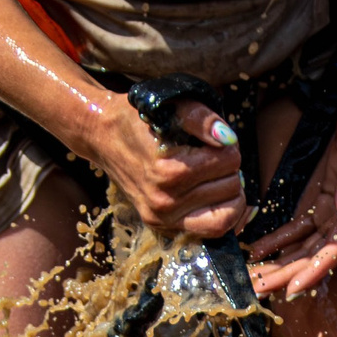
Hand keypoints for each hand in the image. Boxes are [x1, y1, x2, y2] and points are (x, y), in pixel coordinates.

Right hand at [85, 95, 246, 238]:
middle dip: (227, 167)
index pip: (230, 160)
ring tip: (211, 175)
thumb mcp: (171, 105)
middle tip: (209, 157)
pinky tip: (215, 197)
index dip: (227, 145)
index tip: (210, 140)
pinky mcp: (163, 227)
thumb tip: (228, 139)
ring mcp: (164, 219)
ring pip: (229, 211)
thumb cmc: (141, 119)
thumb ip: (202, 118)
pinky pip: (213, 231)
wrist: (104, 137)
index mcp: (169, 170)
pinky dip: (223, 213)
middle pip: (232, 186)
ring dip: (227, 190)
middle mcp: (165, 201)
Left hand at [247, 98, 336, 298]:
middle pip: (313, 256)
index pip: (334, 251)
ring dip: (280, 262)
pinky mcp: (320, 201)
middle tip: (259, 289)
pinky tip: (259, 248)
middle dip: (287, 274)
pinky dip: (279, 239)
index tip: (293, 288)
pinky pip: (297, 228)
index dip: (313, 272)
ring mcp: (331, 212)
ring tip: (254, 275)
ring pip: (303, 247)